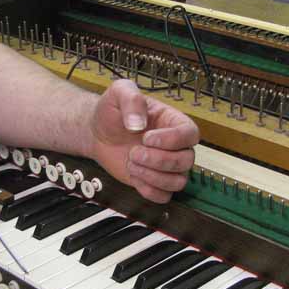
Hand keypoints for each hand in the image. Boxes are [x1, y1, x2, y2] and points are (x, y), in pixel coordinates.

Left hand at [89, 79, 199, 203]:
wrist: (98, 132)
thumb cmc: (112, 112)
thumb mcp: (119, 93)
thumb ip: (132, 100)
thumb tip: (139, 124)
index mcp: (173, 121)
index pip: (190, 134)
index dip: (171, 140)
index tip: (147, 138)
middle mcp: (175, 145)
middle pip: (186, 161)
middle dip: (158, 160)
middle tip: (134, 152)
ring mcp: (166, 166)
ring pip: (178, 182)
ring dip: (153, 176)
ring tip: (131, 163)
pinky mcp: (154, 182)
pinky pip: (164, 196)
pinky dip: (148, 190)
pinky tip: (134, 175)